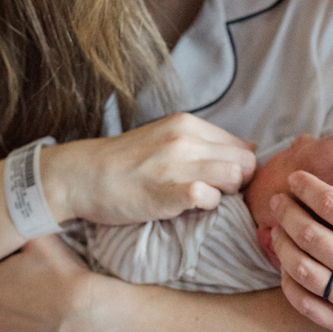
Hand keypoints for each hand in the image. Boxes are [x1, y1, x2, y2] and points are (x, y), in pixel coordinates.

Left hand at [0, 235, 109, 331]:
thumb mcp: (42, 241)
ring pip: (3, 323)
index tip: (18, 271)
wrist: (89, 316)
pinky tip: (47, 325)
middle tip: (34, 288)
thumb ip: (21, 230)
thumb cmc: (65, 276)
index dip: (1, 272)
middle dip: (7, 295)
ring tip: (42, 307)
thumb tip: (15, 219)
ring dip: (16, 316)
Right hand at [41, 113, 255, 224]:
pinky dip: (207, 206)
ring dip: (225, 195)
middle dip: (238, 182)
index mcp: (189, 124)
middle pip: (245, 163)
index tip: (223, 181)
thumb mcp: (167, 137)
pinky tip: (188, 208)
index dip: (240, 168)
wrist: (82, 175)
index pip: (243, 146)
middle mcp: (186, 139)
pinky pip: (209, 197)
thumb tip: (250, 149)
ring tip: (201, 200)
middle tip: (216, 193)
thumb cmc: (127, 162)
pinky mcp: (167, 191)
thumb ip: (205, 142)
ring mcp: (176, 164)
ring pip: (234, 177)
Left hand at [270, 164, 332, 331]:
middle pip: (309, 233)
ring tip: (275, 230)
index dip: (307, 188)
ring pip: (301, 268)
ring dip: (281, 245)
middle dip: (286, 211)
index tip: (295, 178)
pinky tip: (286, 269)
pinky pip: (306, 304)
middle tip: (277, 200)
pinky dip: (289, 284)